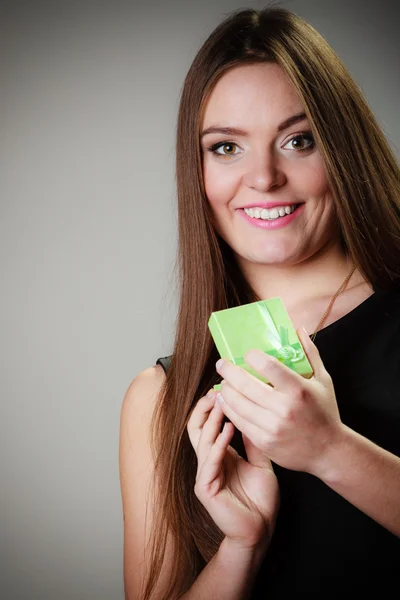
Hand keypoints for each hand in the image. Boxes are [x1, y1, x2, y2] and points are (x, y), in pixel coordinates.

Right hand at [187, 391, 279, 550]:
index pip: (209, 425)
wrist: (260, 530)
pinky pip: (210, 460)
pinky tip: (228, 429)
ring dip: (212, 420)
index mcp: (219, 455)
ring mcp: (205, 474)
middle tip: (217, 390)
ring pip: (202, 439)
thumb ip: (254, 442)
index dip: (214, 407)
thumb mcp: (261, 463)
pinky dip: (219, 443)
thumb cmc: (261, 500)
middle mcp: (209, 461)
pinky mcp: (205, 487)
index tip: (226, 388)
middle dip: (206, 408)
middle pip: (198, 427)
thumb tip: (253, 415)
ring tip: (222, 402)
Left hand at [215, 327, 343, 477]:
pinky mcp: (264, 441)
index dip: (252, 356)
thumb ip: (309, 353)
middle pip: (244, 384)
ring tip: (222, 382)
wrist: (329, 451)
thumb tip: (298, 328)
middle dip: (228, 371)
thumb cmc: (325, 412)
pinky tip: (225, 401)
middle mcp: (283, 408)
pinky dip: (229, 409)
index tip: (247, 354)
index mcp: (298, 389)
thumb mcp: (323, 380)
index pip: (267, 365)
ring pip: (237, 403)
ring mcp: (272, 427)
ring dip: (225, 390)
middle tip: (221, 364)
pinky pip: (239, 421)